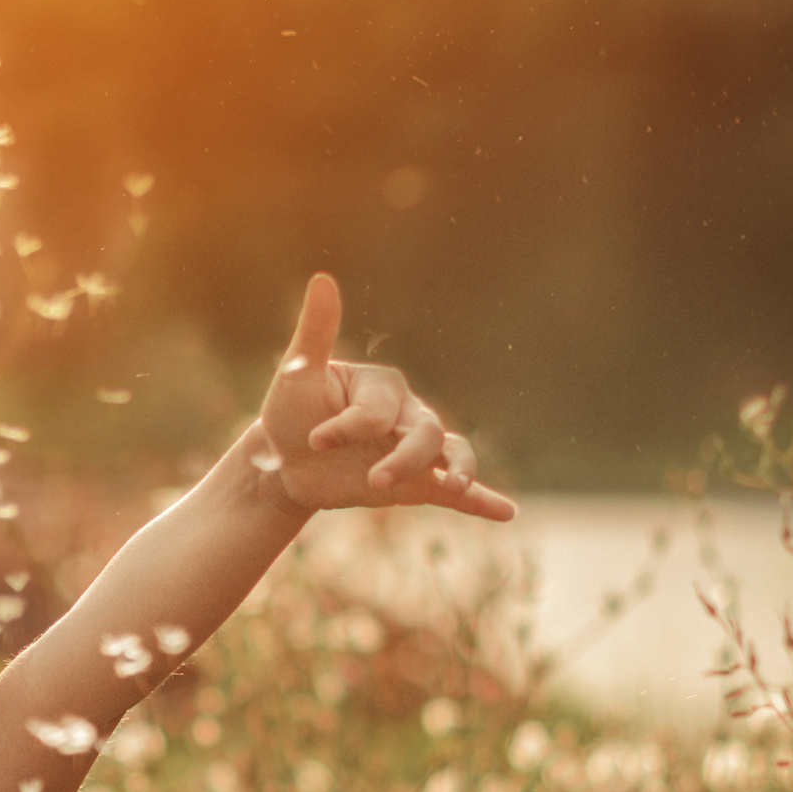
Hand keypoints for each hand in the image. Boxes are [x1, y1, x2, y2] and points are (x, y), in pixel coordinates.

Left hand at [235, 274, 517, 522]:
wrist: (285, 463)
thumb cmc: (291, 413)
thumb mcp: (298, 374)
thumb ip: (316, 331)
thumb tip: (322, 278)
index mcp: (384, 386)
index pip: (379, 411)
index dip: (347, 427)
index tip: (315, 440)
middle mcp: (407, 414)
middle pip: (425, 433)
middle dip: (402, 458)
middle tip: (373, 478)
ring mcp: (414, 451)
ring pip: (449, 455)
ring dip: (456, 471)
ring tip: (454, 486)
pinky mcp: (414, 485)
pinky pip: (456, 494)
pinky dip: (482, 502)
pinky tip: (506, 513)